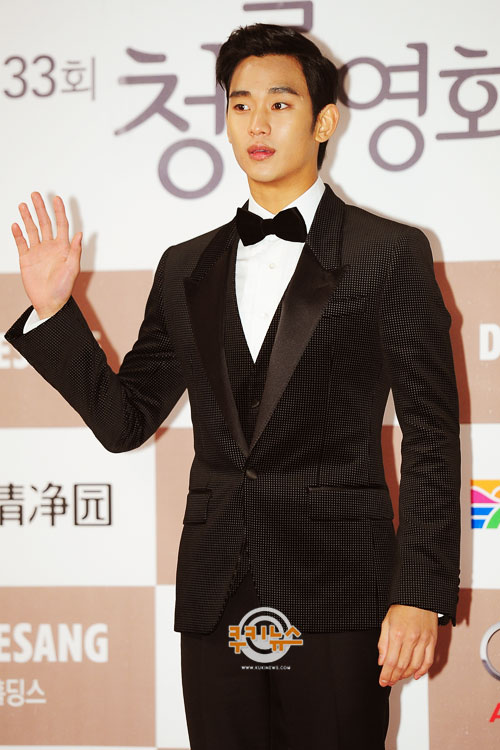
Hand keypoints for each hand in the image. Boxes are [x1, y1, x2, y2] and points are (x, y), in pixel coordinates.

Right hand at [11, 192, 81, 318]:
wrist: (49, 303)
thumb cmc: (64, 288)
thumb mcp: (72, 269)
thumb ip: (75, 251)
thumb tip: (80, 234)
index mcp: (63, 248)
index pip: (61, 225)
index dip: (59, 211)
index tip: (56, 198)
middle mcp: (50, 247)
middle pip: (45, 223)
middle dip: (40, 209)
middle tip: (35, 195)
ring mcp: (37, 252)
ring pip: (32, 230)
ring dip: (28, 218)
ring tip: (23, 205)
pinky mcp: (26, 259)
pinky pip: (21, 243)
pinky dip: (18, 234)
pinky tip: (15, 225)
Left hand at [377, 604, 437, 686]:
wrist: (419, 596)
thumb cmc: (402, 607)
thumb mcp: (386, 621)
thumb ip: (383, 642)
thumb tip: (381, 661)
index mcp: (397, 633)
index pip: (391, 661)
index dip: (386, 674)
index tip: (383, 681)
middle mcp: (411, 638)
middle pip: (402, 666)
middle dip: (394, 677)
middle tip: (389, 682)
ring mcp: (423, 640)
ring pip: (415, 666)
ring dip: (406, 675)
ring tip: (399, 678)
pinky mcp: (432, 640)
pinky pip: (428, 660)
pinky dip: (422, 670)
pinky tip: (416, 675)